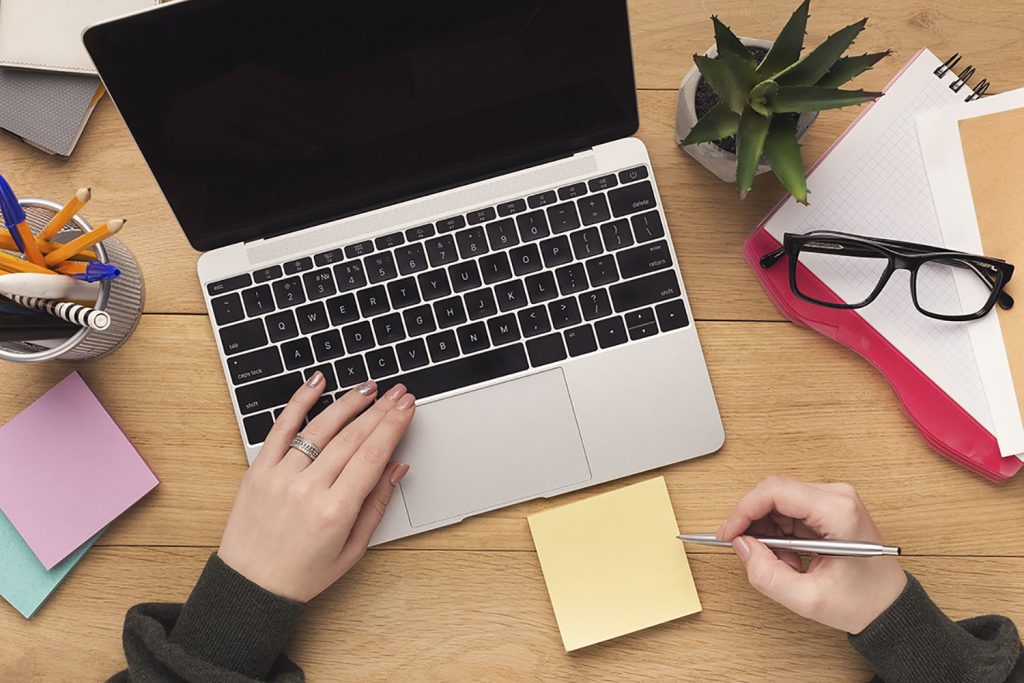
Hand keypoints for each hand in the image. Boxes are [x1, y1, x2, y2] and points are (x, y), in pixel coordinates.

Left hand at [218, 373, 414, 601]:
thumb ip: (376, 504)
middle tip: (398, 392)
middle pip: (351, 437)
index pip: (372, 455)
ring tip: (368, 388)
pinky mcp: (259, 470)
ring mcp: (280, 476)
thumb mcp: (352, 548)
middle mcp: (307, 489)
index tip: (407, 407)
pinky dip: (299, 401)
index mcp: (334, 511)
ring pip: (320, 427)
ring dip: (348, 402)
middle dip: (379, 410)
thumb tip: (397, 467)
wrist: (250, 585)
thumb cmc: (303, 573)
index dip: (393, 426)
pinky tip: (316, 382)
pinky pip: (281, 428)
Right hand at [718, 477, 905, 633]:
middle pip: (773, 493)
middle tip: (749, 553)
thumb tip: (741, 545)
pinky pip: (789, 510)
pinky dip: (780, 534)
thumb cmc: (863, 601)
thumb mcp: (808, 599)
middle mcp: (837, 496)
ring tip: (783, 563)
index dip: (743, 510)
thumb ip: (767, 574)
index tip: (728, 534)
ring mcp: (834, 499)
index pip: (774, 491)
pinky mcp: (829, 506)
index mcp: (838, 511)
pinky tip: (792, 557)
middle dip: (754, 524)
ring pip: (778, 502)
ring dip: (769, 532)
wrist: (890, 605)